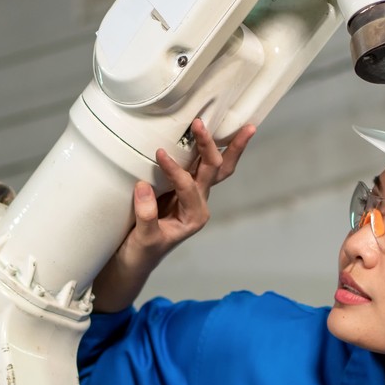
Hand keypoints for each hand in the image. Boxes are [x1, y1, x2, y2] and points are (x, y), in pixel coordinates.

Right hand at [123, 118, 253, 259]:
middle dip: (211, 147)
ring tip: (248, 128)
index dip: (175, 170)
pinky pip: (199, 164)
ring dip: (229, 147)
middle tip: (201, 125)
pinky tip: (212, 133)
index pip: (188, 186)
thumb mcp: (144, 239)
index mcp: (194, 216)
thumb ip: (146, 215)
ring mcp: (193, 193)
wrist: (137, 259)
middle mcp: (199, 203)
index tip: (159, 154)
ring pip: (216, 167)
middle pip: (216, 171)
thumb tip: (143, 186)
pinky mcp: (181, 186)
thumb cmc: (142, 252)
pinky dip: (208, 149)